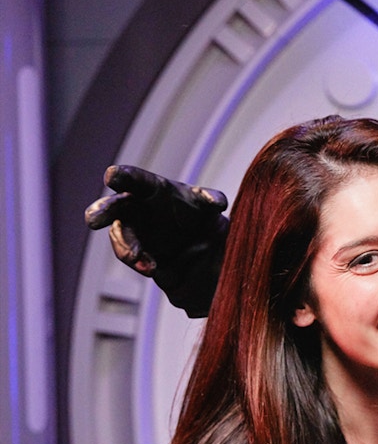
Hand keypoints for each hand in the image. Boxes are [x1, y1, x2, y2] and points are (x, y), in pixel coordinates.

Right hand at [84, 165, 228, 317]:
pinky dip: (140, 263)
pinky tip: (150, 268)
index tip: (111, 175)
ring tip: (137, 257)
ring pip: (120, 237)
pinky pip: (133, 259)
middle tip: (93, 220)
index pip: (135, 179)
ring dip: (126, 247)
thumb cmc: (199, 216)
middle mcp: (136, 209)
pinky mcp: (138, 255)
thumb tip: (218, 203)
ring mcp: (134, 233)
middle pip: (114, 207)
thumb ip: (211, 201)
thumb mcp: (208, 207)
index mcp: (152, 190)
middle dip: (103, 211)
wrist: (204, 249)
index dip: (123, 176)